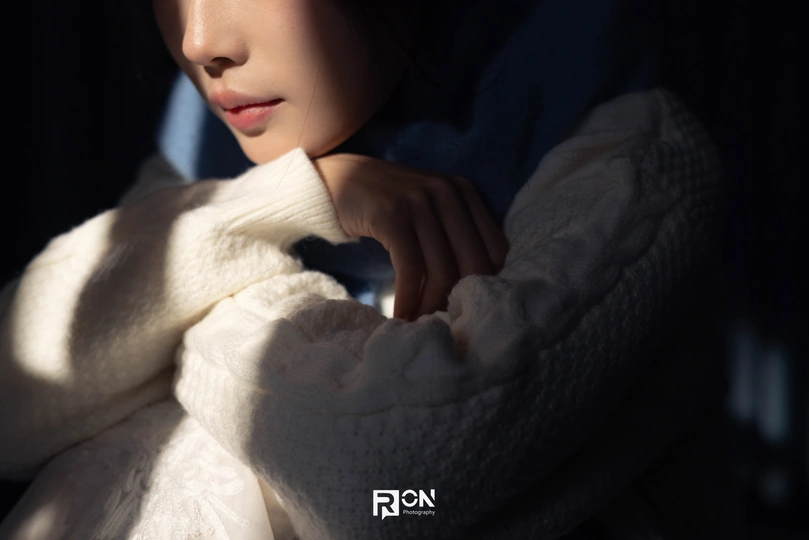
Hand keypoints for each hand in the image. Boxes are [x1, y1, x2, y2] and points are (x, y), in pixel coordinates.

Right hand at [313, 153, 508, 320]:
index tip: (464, 304)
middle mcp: (447, 193)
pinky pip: (411, 269)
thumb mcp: (428, 209)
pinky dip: (408, 298)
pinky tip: (400, 313)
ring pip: (443, 270)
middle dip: (459, 300)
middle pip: (473, 264)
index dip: (484, 284)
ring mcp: (419, 202)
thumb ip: (454, 234)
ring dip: (431, 305)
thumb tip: (474, 287)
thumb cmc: (386, 205)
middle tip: (443, 320)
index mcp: (463, 192)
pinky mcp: (392, 216)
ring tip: (419, 322)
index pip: (497, 250)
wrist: (334, 180)